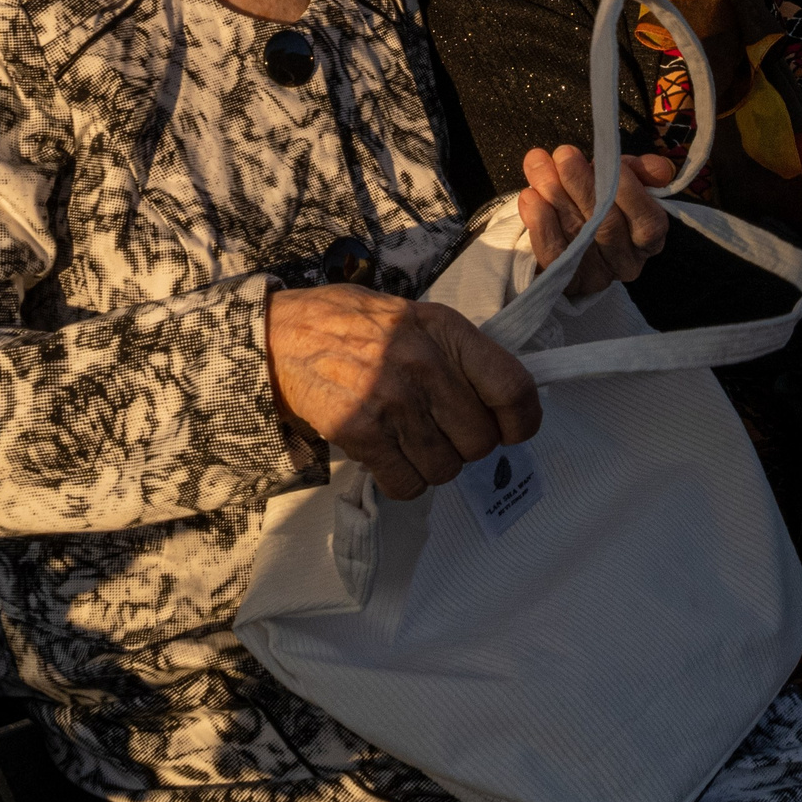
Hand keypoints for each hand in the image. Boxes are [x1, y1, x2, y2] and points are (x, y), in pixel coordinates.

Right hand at [268, 285, 540, 499]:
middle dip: (466, 445)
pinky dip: (402, 480)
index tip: (513, 431)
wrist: (280, 334)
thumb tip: (504, 399)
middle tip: (442, 431)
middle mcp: (423, 364)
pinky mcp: (359, 432)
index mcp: (445, 330)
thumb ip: (459, 352)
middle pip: (480, 440)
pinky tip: (388, 455)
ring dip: (432, 464)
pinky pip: (406, 483)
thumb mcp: (414, 318)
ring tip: (409, 440)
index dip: (522, 422)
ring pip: (446, 468)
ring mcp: (391, 400)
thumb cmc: (352, 325)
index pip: (512, 388)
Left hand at [519, 146, 674, 297]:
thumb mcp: (623, 179)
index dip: (628, 191)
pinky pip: (554, 256)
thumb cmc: (598, 198)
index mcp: (649, 238)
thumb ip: (641, 171)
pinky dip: (541, 224)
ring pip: (577, 236)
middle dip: (582, 185)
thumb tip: (659, 169)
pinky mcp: (566, 283)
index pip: (648, 221)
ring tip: (538, 165)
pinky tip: (530, 198)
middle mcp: (627, 262)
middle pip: (607, 225)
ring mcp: (597, 276)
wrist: (560, 224)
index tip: (602, 160)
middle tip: (563, 155)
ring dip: (555, 196)